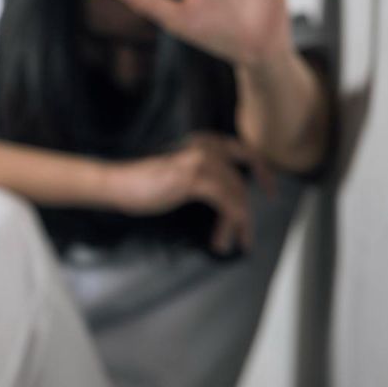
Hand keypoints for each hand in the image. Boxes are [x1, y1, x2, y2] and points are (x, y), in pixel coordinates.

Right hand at [107, 131, 276, 253]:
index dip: (262, 170)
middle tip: (248, 234)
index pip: (244, 151)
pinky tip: (220, 241)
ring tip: (230, 244)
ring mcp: (201, 161)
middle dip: (247, 210)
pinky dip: (230, 225)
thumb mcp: (179, 172)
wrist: (117, 183)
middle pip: (241, 180)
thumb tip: (227, 195)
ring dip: (237, 224)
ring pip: (236, 195)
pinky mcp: (194, 179)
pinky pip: (227, 204)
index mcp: (203, 142)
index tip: (270, 190)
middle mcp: (206, 147)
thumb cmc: (142, 183)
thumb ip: (203, 174)